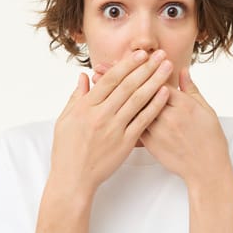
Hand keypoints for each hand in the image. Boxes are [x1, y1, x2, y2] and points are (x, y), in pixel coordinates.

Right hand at [48, 50, 172, 195]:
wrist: (73, 179)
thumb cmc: (67, 149)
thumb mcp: (65, 119)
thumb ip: (76, 96)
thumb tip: (84, 76)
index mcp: (86, 107)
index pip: (110, 80)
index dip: (126, 65)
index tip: (140, 54)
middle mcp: (101, 115)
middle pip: (127, 86)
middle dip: (145, 68)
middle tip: (159, 54)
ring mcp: (114, 129)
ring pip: (138, 100)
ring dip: (154, 81)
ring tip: (167, 68)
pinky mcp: (125, 143)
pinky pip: (143, 121)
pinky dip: (154, 106)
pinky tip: (165, 94)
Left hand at [93, 65, 232, 185]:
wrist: (206, 168)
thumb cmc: (209, 138)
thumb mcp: (204, 109)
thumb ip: (190, 88)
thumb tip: (182, 70)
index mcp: (181, 103)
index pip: (156, 80)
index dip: (139, 68)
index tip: (126, 59)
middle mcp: (166, 116)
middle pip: (138, 92)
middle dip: (118, 78)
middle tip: (100, 67)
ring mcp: (157, 130)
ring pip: (130, 109)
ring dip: (112, 95)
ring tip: (96, 85)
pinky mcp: (150, 144)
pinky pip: (131, 127)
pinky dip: (117, 116)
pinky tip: (104, 109)